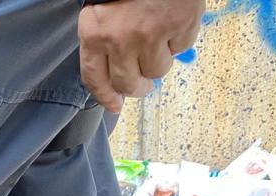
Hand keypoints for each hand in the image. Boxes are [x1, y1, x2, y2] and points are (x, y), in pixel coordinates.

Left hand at [78, 0, 204, 111]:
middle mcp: (120, 39)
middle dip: (137, 87)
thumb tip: (117, 76)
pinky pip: (182, 47)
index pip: (94, 78)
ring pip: (158, 70)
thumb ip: (104, 38)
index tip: (115, 106)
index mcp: (94, 32)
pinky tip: (174, 18)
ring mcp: (152, 34)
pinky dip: (180, 38)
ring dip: (159, 58)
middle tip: (143, 84)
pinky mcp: (180, 26)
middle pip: (128, 83)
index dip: (105, 97)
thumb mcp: (103, 7)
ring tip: (158, 35)